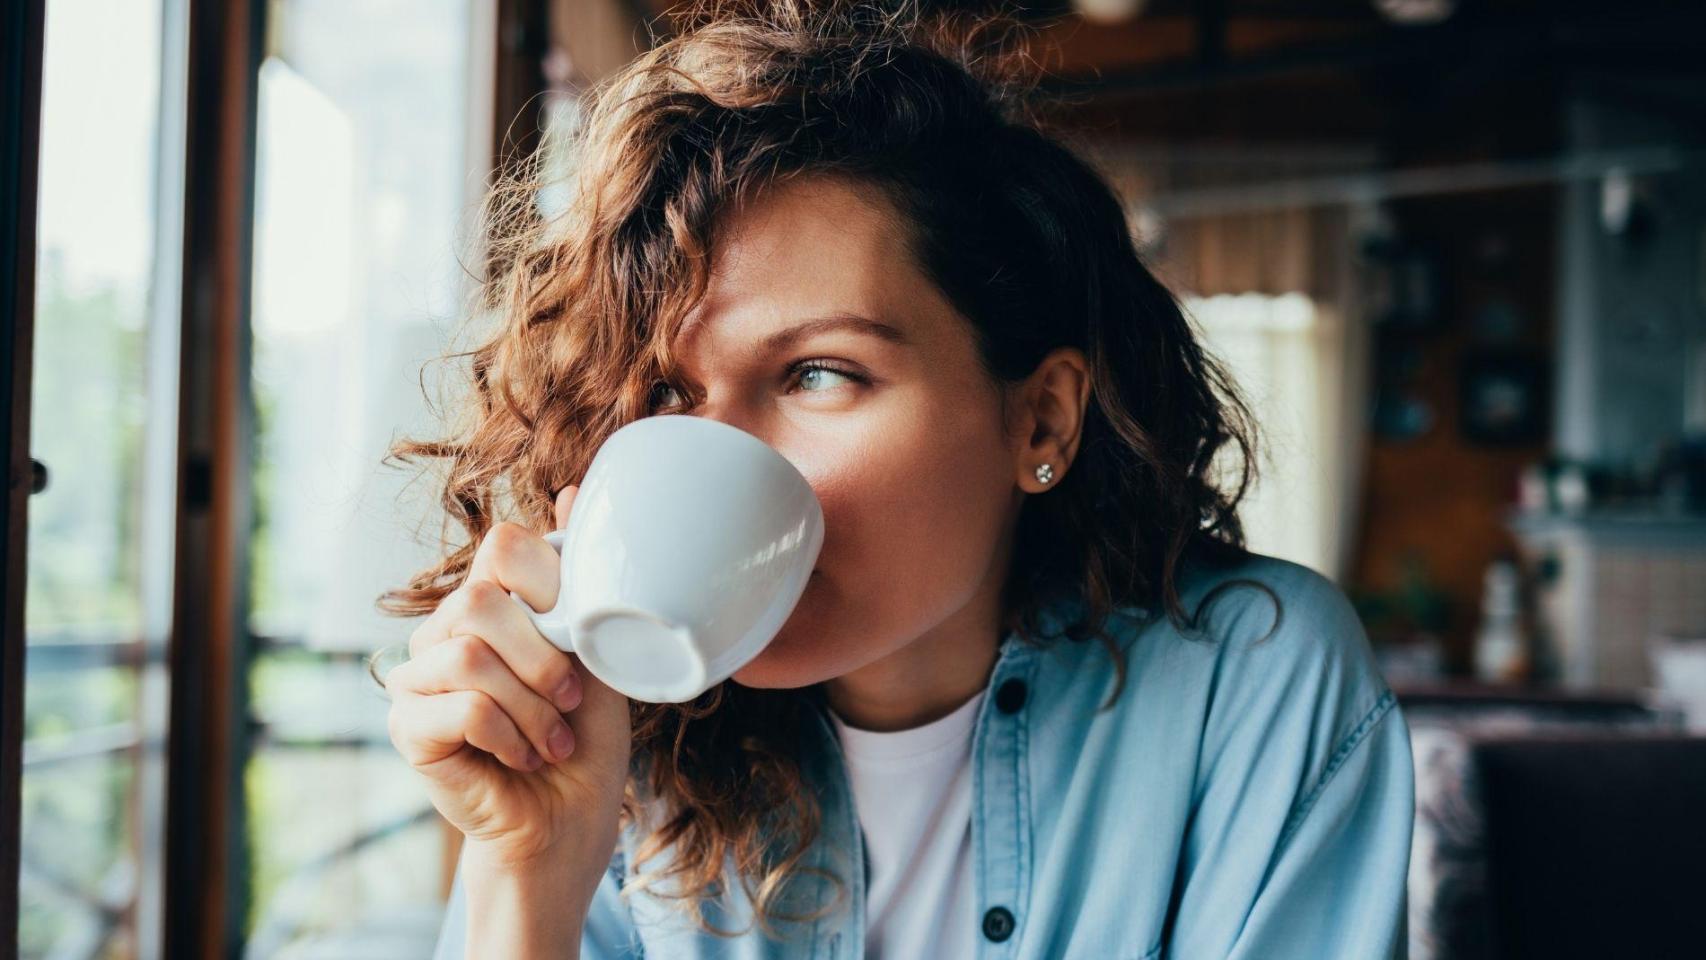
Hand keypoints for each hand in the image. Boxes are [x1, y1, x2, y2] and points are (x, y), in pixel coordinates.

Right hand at [383, 485, 633, 869]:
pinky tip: (524, 757)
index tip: (578, 636)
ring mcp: (417, 677)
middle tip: (570, 702)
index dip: (549, 584)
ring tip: (551, 740)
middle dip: (543, 658)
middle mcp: (444, 631)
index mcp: (490, 604)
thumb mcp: (597, 650)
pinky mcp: (406, 726)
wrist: (570, 821)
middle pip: (480, 600)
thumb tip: (576, 488)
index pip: (502, 546)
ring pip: (469, 655)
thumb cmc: (586, 740)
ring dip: (530, 706)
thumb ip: (580, 580)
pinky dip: (509, 735)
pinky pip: (458, 706)